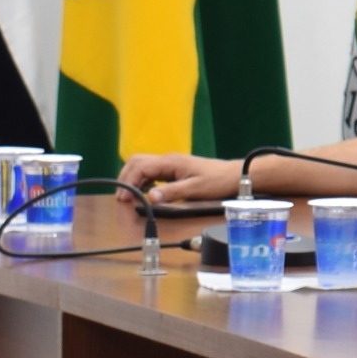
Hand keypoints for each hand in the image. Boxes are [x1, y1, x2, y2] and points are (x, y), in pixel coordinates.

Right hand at [116, 151, 240, 207]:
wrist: (234, 175)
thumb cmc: (217, 181)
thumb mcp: (195, 189)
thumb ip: (172, 192)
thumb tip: (150, 197)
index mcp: (170, 162)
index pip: (140, 167)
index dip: (129, 182)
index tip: (124, 198)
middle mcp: (168, 160)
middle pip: (137, 162)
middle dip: (126, 177)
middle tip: (122, 197)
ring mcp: (170, 164)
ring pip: (143, 165)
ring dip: (133, 178)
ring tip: (128, 196)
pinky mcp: (174, 170)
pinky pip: (152, 172)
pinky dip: (143, 180)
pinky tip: (144, 192)